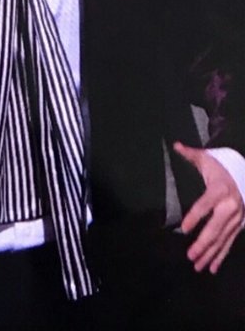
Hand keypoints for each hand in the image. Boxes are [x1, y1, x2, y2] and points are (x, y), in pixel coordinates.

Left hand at [174, 141, 243, 273]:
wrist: (243, 173)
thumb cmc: (219, 166)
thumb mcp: (206, 159)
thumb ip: (190, 154)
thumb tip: (175, 146)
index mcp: (220, 189)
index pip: (205, 204)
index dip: (195, 216)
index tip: (184, 227)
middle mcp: (231, 205)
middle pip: (216, 227)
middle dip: (203, 243)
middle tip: (189, 255)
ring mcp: (237, 217)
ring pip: (223, 239)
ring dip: (210, 254)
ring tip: (197, 266)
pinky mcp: (240, 225)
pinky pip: (230, 242)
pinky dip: (221, 256)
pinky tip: (212, 267)